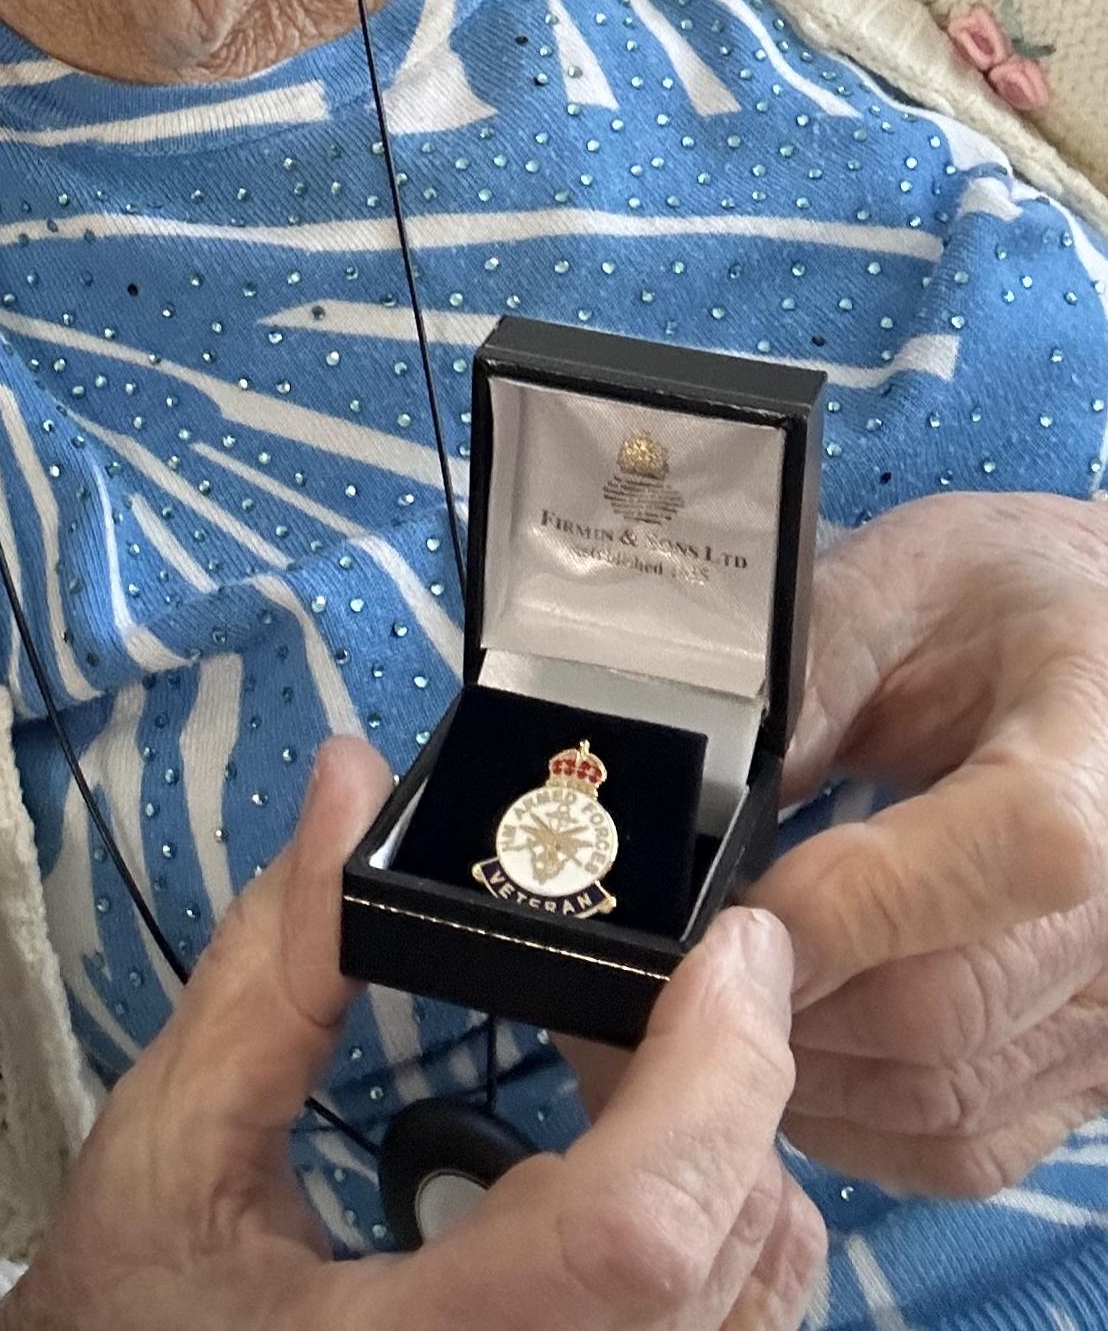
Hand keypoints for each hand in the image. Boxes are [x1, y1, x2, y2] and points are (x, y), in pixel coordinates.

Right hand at [1, 737, 821, 1330]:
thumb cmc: (137, 1320)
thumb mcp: (175, 1144)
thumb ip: (274, 969)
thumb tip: (351, 785)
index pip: (632, 1237)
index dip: (710, 1081)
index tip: (726, 946)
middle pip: (722, 1262)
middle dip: (737, 1084)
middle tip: (692, 966)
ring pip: (758, 1313)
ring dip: (736, 1157)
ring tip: (654, 1054)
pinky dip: (726, 1235)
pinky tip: (643, 1157)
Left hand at [747, 488, 1107, 1195]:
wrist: (1097, 647)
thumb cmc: (1001, 603)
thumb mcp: (895, 586)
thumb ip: (807, 683)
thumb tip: (707, 804)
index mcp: (1087, 775)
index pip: (978, 871)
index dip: (832, 908)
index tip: (716, 908)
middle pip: (945, 1011)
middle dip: (784, 1001)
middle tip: (668, 972)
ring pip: (942, 1101)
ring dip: (801, 1074)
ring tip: (699, 1012)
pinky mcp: (1088, 1073)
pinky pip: (965, 1146)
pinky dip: (856, 1125)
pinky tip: (784, 1053)